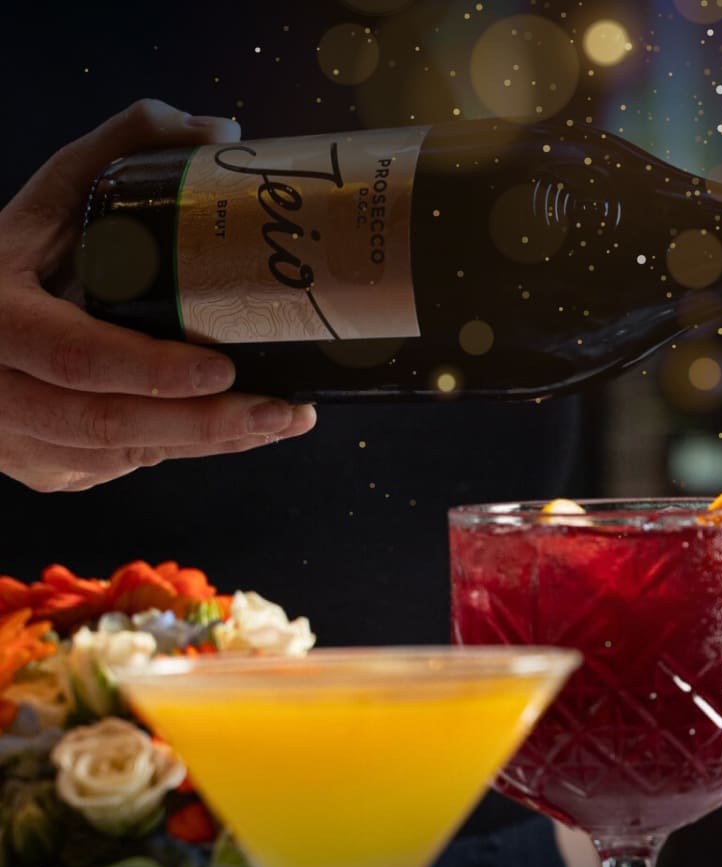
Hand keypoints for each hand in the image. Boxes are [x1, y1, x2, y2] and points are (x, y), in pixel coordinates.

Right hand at [0, 99, 315, 492]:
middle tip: (284, 411)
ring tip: (282, 419)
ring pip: (120, 454)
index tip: (223, 368)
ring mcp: (14, 438)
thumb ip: (123, 150)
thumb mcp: (49, 196)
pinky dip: (180, 452)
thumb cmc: (9, 257)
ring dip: (209, 444)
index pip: (76, 356)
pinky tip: (236, 431)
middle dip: (206, 425)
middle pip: (108, 423)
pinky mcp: (41, 468)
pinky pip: (119, 468)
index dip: (150, 369)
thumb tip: (217, 133)